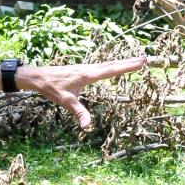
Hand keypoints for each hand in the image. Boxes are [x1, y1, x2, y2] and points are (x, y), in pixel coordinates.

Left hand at [21, 55, 146, 129]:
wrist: (38, 77)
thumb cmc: (51, 88)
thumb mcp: (66, 102)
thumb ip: (79, 113)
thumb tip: (87, 126)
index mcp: (87, 75)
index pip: (111, 70)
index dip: (127, 67)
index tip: (141, 62)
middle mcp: (88, 69)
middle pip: (112, 64)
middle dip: (129, 62)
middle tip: (145, 58)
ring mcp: (85, 68)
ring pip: (107, 64)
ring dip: (121, 62)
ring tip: (135, 59)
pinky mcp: (81, 69)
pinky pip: (100, 66)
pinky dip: (111, 64)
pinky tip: (113, 65)